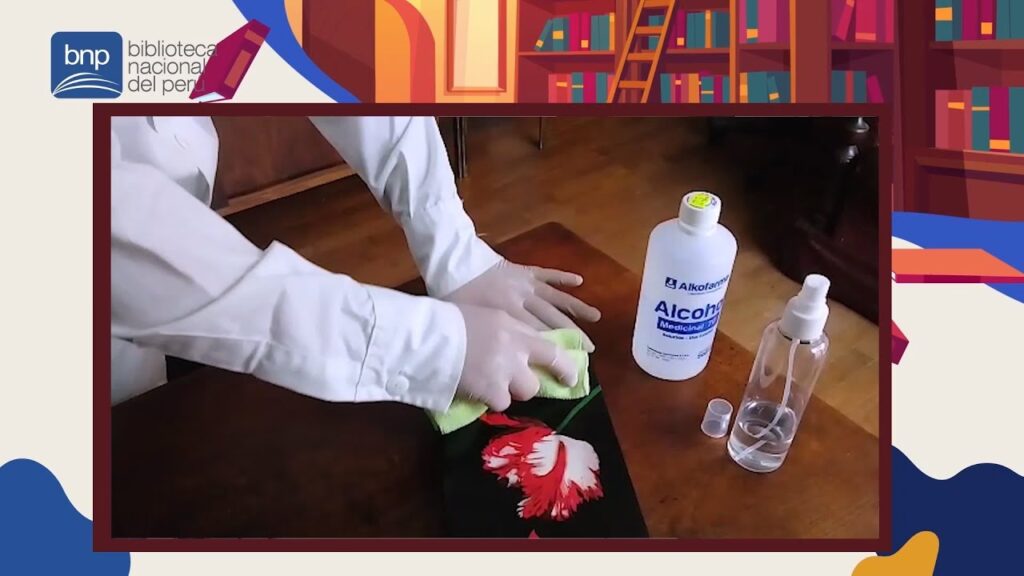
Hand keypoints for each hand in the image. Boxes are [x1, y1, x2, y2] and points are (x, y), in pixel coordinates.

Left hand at [444, 260, 601, 351]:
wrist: (453, 262)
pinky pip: (547, 274)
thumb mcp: (469, 324)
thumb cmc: (454, 296)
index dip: (555, 352)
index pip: (538, 336)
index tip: (568, 364)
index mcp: (509, 314)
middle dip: (573, 335)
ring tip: (597, 318)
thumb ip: (487, 343)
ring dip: (577, 308)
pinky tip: (579, 281)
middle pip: (552, 320)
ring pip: (556, 298)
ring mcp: (525, 283)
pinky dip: (563, 277)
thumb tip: (500, 366)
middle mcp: (522, 299)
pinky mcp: (524, 269)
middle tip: (590, 350)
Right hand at [455, 303, 578, 411]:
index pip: (551, 349)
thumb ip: (509, 332)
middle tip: (517, 385)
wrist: (429, 335)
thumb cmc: (450, 320)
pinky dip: (489, 399)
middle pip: (538, 378)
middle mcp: (517, 350)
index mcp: (516, 328)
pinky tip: (473, 388)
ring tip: (487, 383)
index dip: (565, 366)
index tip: (572, 378)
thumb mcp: (487, 316)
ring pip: (523, 392)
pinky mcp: (493, 390)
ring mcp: (506, 371)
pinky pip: (500, 402)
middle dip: (529, 384)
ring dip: (508, 391)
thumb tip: (521, 348)